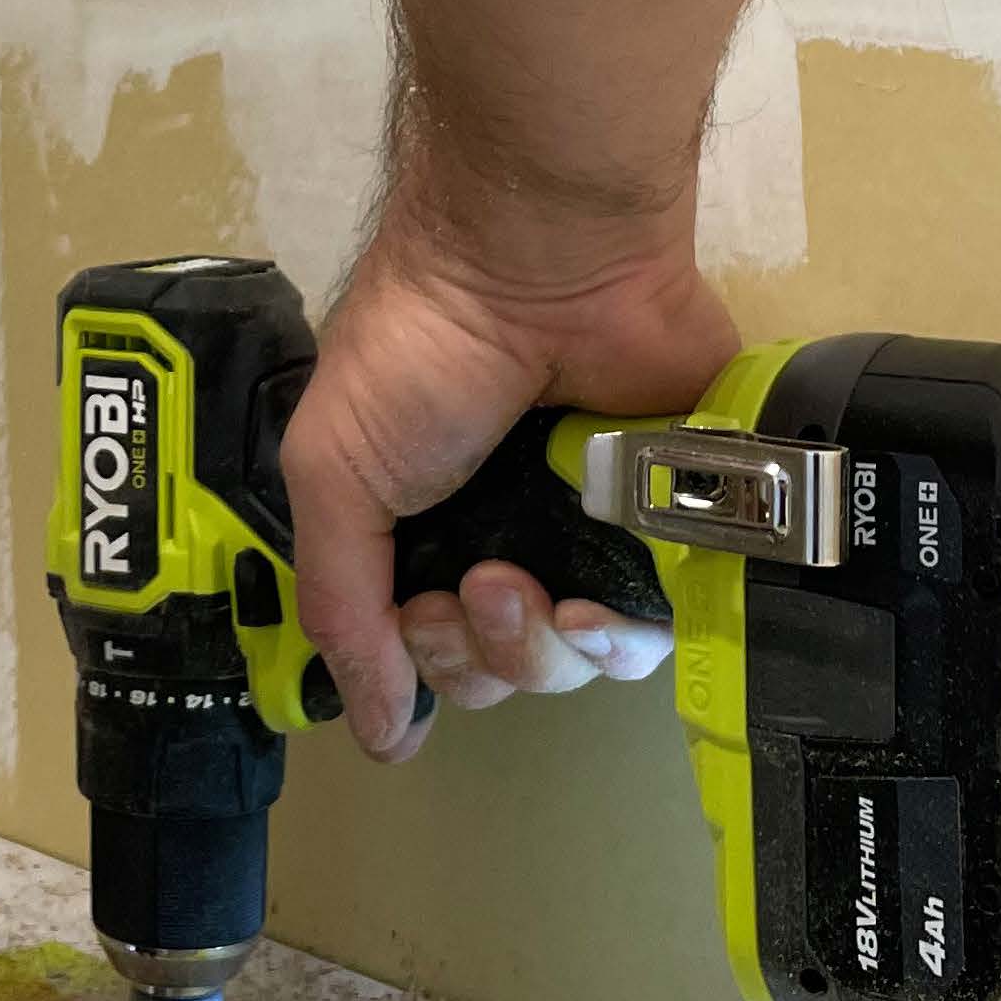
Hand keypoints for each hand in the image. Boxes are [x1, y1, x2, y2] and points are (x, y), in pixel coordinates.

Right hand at [280, 184, 738, 761]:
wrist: (540, 266)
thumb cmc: (420, 356)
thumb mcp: (333, 474)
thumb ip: (339, 608)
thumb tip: (375, 734)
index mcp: (426, 527)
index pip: (426, 648)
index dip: (418, 662)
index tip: (414, 613)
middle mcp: (509, 541)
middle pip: (499, 671)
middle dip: (474, 654)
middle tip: (473, 584)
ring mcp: (591, 536)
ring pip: (572, 665)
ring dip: (535, 648)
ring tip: (521, 584)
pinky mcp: (667, 528)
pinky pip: (648, 634)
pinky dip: (614, 640)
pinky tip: (587, 607)